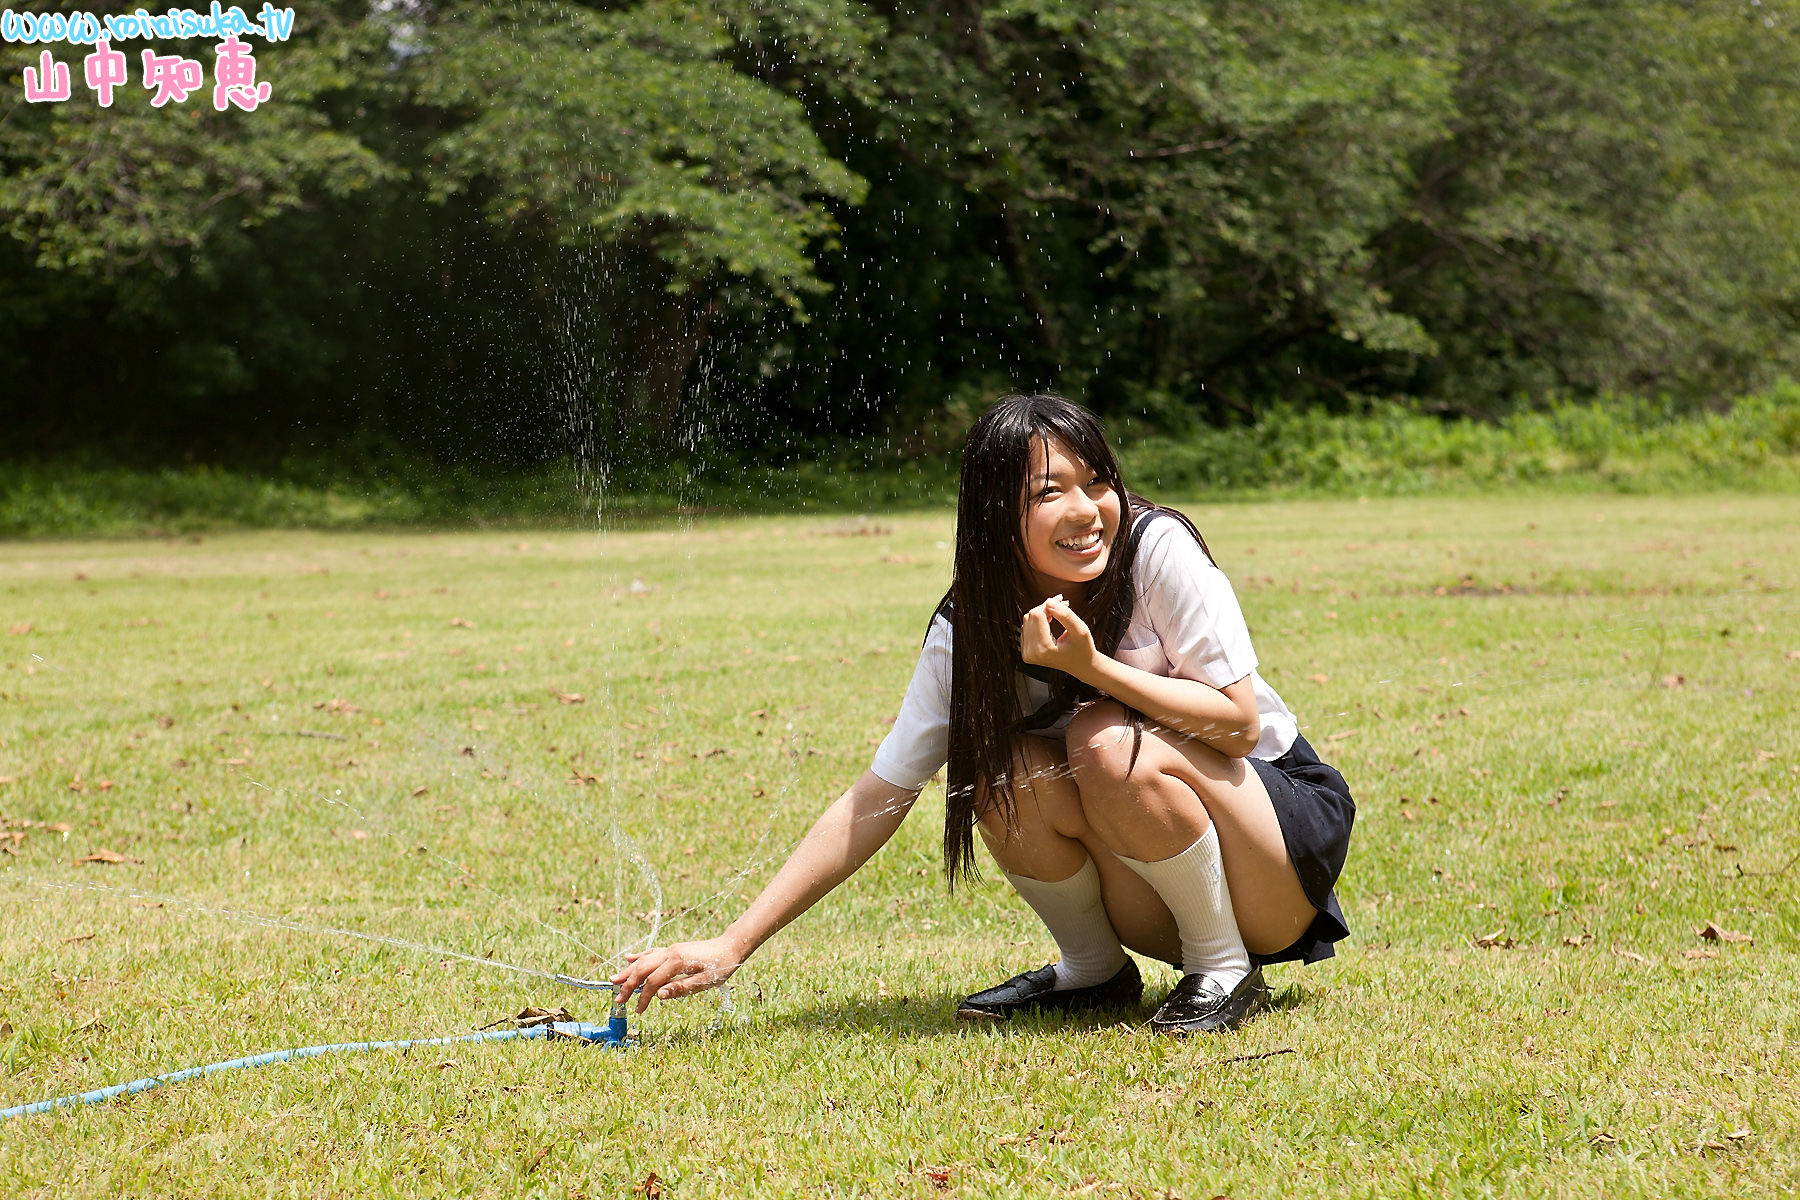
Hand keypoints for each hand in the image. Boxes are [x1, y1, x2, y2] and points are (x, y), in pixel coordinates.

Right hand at [610, 936, 744, 1012]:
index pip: (653, 982)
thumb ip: (681, 989)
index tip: (638, 1011)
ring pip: (644, 960)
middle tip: (617, 1000)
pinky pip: (651, 953)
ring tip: (613, 980)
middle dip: (628, 985)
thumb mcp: (704, 982)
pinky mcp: (674, 949)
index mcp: (677, 962)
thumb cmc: (720, 966)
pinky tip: (629, 958)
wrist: (731, 946)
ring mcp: (671, 950)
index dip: (644, 998)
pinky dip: (639, 957)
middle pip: (642, 969)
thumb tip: (658, 995)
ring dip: (628, 971)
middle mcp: (670, 953)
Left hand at [1019, 595, 1096, 678]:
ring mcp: (1027, 653)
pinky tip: (1049, 623)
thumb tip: (1049, 601)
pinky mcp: (1026, 652)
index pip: (1038, 615)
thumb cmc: (1083, 649)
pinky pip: (1027, 627)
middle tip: (1062, 604)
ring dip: (1042, 613)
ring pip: (1028, 620)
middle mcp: (1031, 653)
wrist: (1081, 665)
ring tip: (1058, 614)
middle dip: (1046, 607)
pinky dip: (1038, 621)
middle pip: (1031, 616)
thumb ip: (1065, 615)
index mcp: (1043, 649)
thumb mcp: (1080, 630)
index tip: (1062, 600)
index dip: (1050, 604)